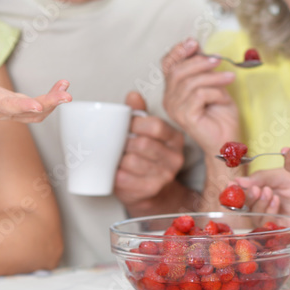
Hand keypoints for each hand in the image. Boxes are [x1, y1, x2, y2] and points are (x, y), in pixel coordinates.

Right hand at [0, 52, 70, 122]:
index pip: (4, 105)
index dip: (20, 106)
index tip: (36, 105)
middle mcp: (0, 109)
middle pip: (27, 112)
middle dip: (48, 104)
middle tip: (66, 96)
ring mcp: (10, 111)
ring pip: (36, 113)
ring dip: (53, 103)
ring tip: (65, 87)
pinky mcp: (17, 108)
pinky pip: (37, 109)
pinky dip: (51, 100)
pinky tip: (62, 87)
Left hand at [113, 91, 185, 205]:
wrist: (153, 193)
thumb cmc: (147, 157)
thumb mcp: (148, 133)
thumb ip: (140, 113)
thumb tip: (133, 95)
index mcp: (175, 139)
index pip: (156, 126)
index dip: (136, 123)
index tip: (125, 125)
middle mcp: (174, 158)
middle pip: (143, 144)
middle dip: (124, 142)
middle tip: (116, 143)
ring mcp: (164, 176)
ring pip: (132, 161)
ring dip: (118, 158)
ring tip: (115, 156)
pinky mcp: (150, 190)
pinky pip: (124, 178)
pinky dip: (114, 173)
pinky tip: (115, 170)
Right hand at [161, 38, 238, 153]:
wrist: (228, 140)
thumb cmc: (221, 114)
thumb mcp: (213, 84)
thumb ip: (203, 69)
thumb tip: (199, 47)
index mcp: (173, 90)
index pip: (167, 65)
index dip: (178, 51)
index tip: (194, 42)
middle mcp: (169, 99)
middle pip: (178, 71)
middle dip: (200, 62)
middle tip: (219, 60)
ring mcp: (175, 109)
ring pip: (191, 82)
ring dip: (214, 78)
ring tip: (230, 79)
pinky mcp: (184, 116)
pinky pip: (199, 95)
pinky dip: (216, 93)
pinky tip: (224, 99)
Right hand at [238, 168, 289, 242]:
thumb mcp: (285, 174)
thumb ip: (263, 176)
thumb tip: (238, 180)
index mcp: (269, 192)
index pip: (248, 193)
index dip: (240, 189)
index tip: (234, 183)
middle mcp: (270, 208)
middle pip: (249, 207)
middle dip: (249, 197)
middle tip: (256, 188)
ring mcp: (277, 220)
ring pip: (256, 217)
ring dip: (259, 204)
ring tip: (269, 192)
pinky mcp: (284, 231)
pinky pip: (269, 227)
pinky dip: (269, 213)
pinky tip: (276, 201)